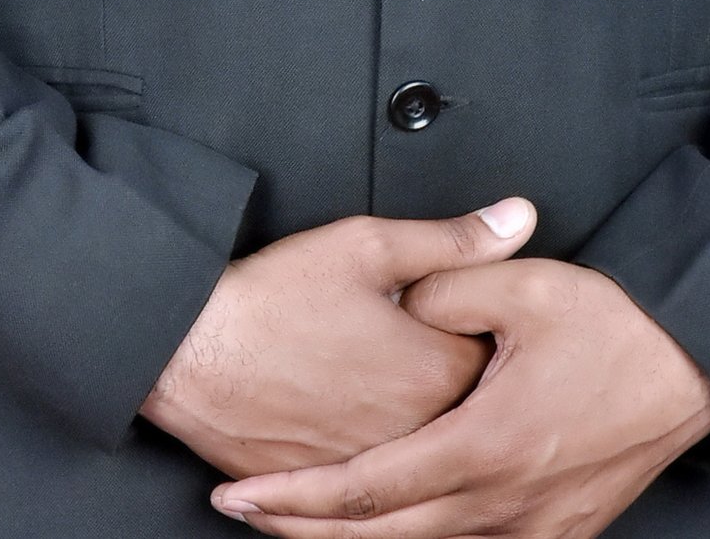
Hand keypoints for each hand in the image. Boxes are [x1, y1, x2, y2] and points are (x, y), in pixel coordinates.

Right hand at [139, 196, 537, 478]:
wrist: (192, 352)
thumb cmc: (274, 298)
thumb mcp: (368, 244)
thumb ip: (453, 238)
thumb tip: (518, 219)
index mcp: (434, 373)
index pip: (500, 362)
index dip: (481, 332)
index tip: (459, 316)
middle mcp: (414, 434)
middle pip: (466, 411)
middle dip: (451, 377)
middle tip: (412, 344)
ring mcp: (375, 469)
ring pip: (422, 447)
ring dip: (415, 416)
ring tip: (377, 376)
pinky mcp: (334, 490)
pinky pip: (376, 477)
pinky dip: (373, 448)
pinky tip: (350, 413)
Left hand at [208, 258, 709, 534]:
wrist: (694, 368)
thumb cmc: (614, 327)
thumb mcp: (524, 287)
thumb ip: (447, 286)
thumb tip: (401, 295)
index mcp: (485, 446)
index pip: (368, 490)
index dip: (296, 500)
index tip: (241, 494)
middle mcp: (504, 504)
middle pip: (382, 538)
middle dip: (304, 532)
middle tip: (244, 513)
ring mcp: (533, 529)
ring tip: (297, 522)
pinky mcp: (556, 534)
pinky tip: (388, 529)